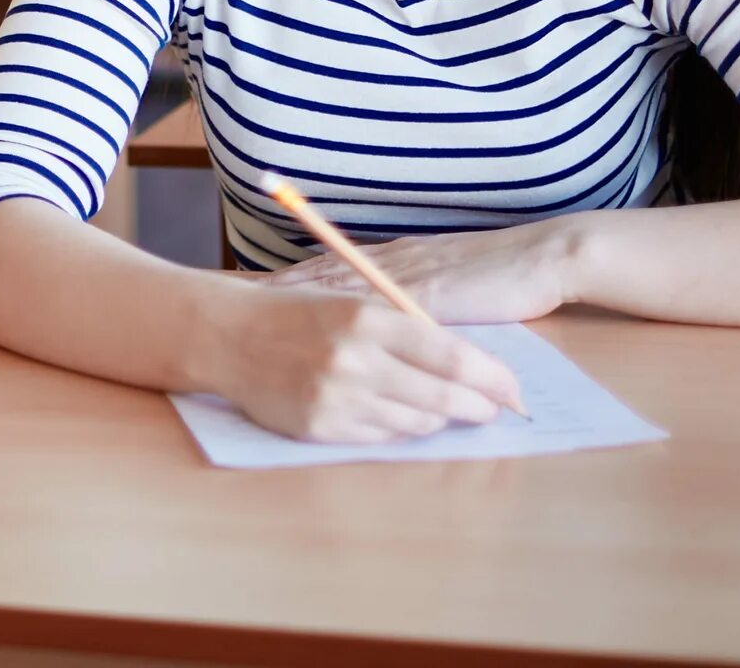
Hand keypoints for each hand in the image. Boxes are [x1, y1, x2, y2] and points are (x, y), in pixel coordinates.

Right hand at [198, 284, 526, 443]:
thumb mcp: (352, 301)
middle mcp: (354, 359)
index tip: (511, 388)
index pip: (451, 355)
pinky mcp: (320, 428)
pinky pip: (380, 438)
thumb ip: (405, 329)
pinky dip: (398, 429)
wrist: (228, 335)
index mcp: (367, 317)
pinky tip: (398, 415)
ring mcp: (336, 398)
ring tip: (442, 409)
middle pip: (442, 396)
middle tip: (492, 410)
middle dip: (477, 407)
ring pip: (416, 422)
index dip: (491, 377)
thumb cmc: (296, 313)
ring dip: (437, 419)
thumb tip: (467, 364)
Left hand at [261, 217, 579, 326]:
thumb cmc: (504, 277)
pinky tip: (315, 319)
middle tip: (230, 293)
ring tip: (253, 303)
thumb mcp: (450, 286)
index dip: (290, 278)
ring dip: (296, 295)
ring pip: (338, 285)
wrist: (544, 258)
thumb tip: (389, 324)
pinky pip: (376, 304)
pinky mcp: (429, 294)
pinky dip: (343, 311)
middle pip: (322, 274)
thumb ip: (419, 302)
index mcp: (398, 260)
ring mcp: (409, 276)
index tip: (248, 284)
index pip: (332, 268)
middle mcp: (394, 263)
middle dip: (276, 285)